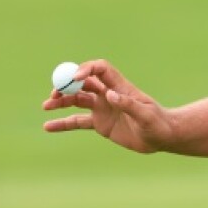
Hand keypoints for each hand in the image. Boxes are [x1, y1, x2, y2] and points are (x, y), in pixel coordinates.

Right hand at [41, 59, 174, 152]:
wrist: (161, 137)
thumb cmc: (158, 124)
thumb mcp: (146, 115)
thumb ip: (129, 105)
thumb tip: (110, 95)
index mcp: (120, 87)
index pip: (100, 70)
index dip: (87, 70)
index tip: (75, 78)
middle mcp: (108, 95)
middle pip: (83, 83)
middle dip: (67, 85)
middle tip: (55, 92)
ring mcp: (102, 108)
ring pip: (77, 100)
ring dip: (61, 101)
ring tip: (46, 105)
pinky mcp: (100, 123)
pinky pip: (77, 122)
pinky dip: (62, 123)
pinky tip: (48, 126)